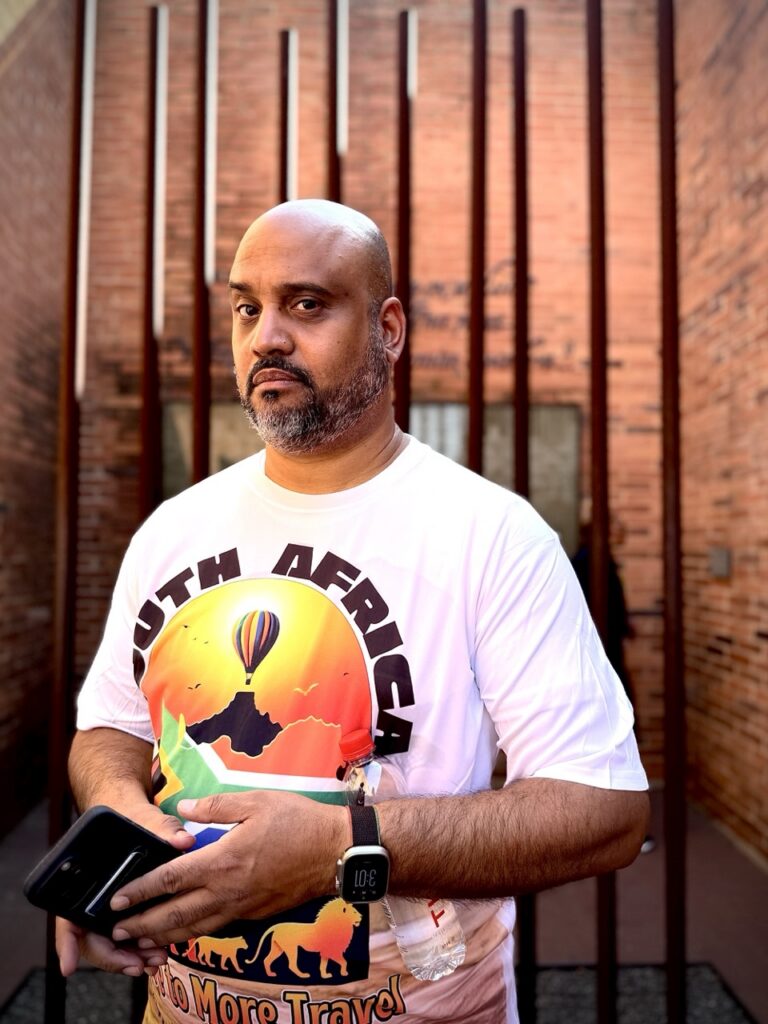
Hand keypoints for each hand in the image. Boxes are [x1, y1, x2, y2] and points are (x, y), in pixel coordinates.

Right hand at [56, 800, 195, 976]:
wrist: (136, 818)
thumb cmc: (133, 819)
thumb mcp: (145, 820)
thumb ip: (162, 829)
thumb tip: (183, 840)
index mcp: (85, 881)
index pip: (68, 918)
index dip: (68, 944)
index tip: (70, 967)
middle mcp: (92, 900)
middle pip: (93, 940)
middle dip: (114, 958)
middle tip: (139, 965)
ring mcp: (109, 909)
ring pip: (112, 945)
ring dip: (131, 958)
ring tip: (155, 961)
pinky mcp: (127, 913)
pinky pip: (128, 939)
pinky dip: (141, 949)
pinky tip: (161, 952)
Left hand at [108, 790, 346, 947]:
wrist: (335, 851)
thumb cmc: (298, 822)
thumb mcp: (256, 801)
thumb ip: (216, 805)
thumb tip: (183, 810)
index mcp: (223, 861)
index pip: (171, 879)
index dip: (141, 890)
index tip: (118, 899)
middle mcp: (228, 891)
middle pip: (175, 914)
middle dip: (142, 923)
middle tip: (116, 929)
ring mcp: (242, 907)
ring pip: (194, 929)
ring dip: (163, 935)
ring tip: (141, 940)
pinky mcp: (256, 915)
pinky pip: (217, 929)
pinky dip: (194, 934)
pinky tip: (186, 932)